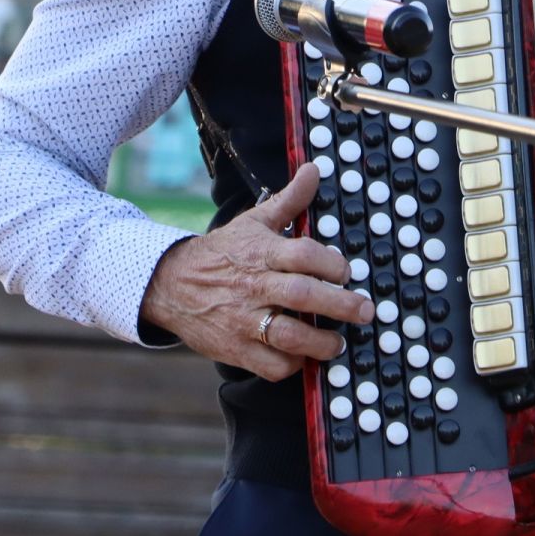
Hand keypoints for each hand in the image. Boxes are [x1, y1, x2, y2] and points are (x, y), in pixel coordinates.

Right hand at [140, 162, 373, 380]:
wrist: (170, 285)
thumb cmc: (222, 253)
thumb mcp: (253, 222)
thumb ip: (288, 200)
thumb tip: (313, 170)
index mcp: (261, 253)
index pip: (302, 255)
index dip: (330, 263)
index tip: (346, 272)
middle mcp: (254, 286)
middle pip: (302, 296)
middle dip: (340, 305)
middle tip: (365, 311)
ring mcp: (244, 321)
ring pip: (289, 336)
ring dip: (320, 342)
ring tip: (337, 343)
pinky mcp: (236, 349)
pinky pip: (271, 365)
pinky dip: (293, 364)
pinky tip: (304, 356)